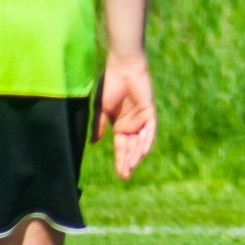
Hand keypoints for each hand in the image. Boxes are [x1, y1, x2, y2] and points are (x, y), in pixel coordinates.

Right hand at [93, 53, 155, 178]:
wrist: (121, 68)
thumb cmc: (109, 85)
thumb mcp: (101, 109)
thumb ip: (98, 126)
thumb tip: (94, 143)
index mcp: (120, 125)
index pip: (121, 147)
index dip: (120, 160)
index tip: (119, 174)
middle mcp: (132, 124)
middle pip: (131, 148)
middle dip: (128, 162)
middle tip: (125, 176)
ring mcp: (141, 119)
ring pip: (141, 142)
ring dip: (136, 155)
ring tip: (131, 168)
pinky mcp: (149, 112)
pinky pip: (150, 131)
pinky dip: (147, 141)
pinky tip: (142, 153)